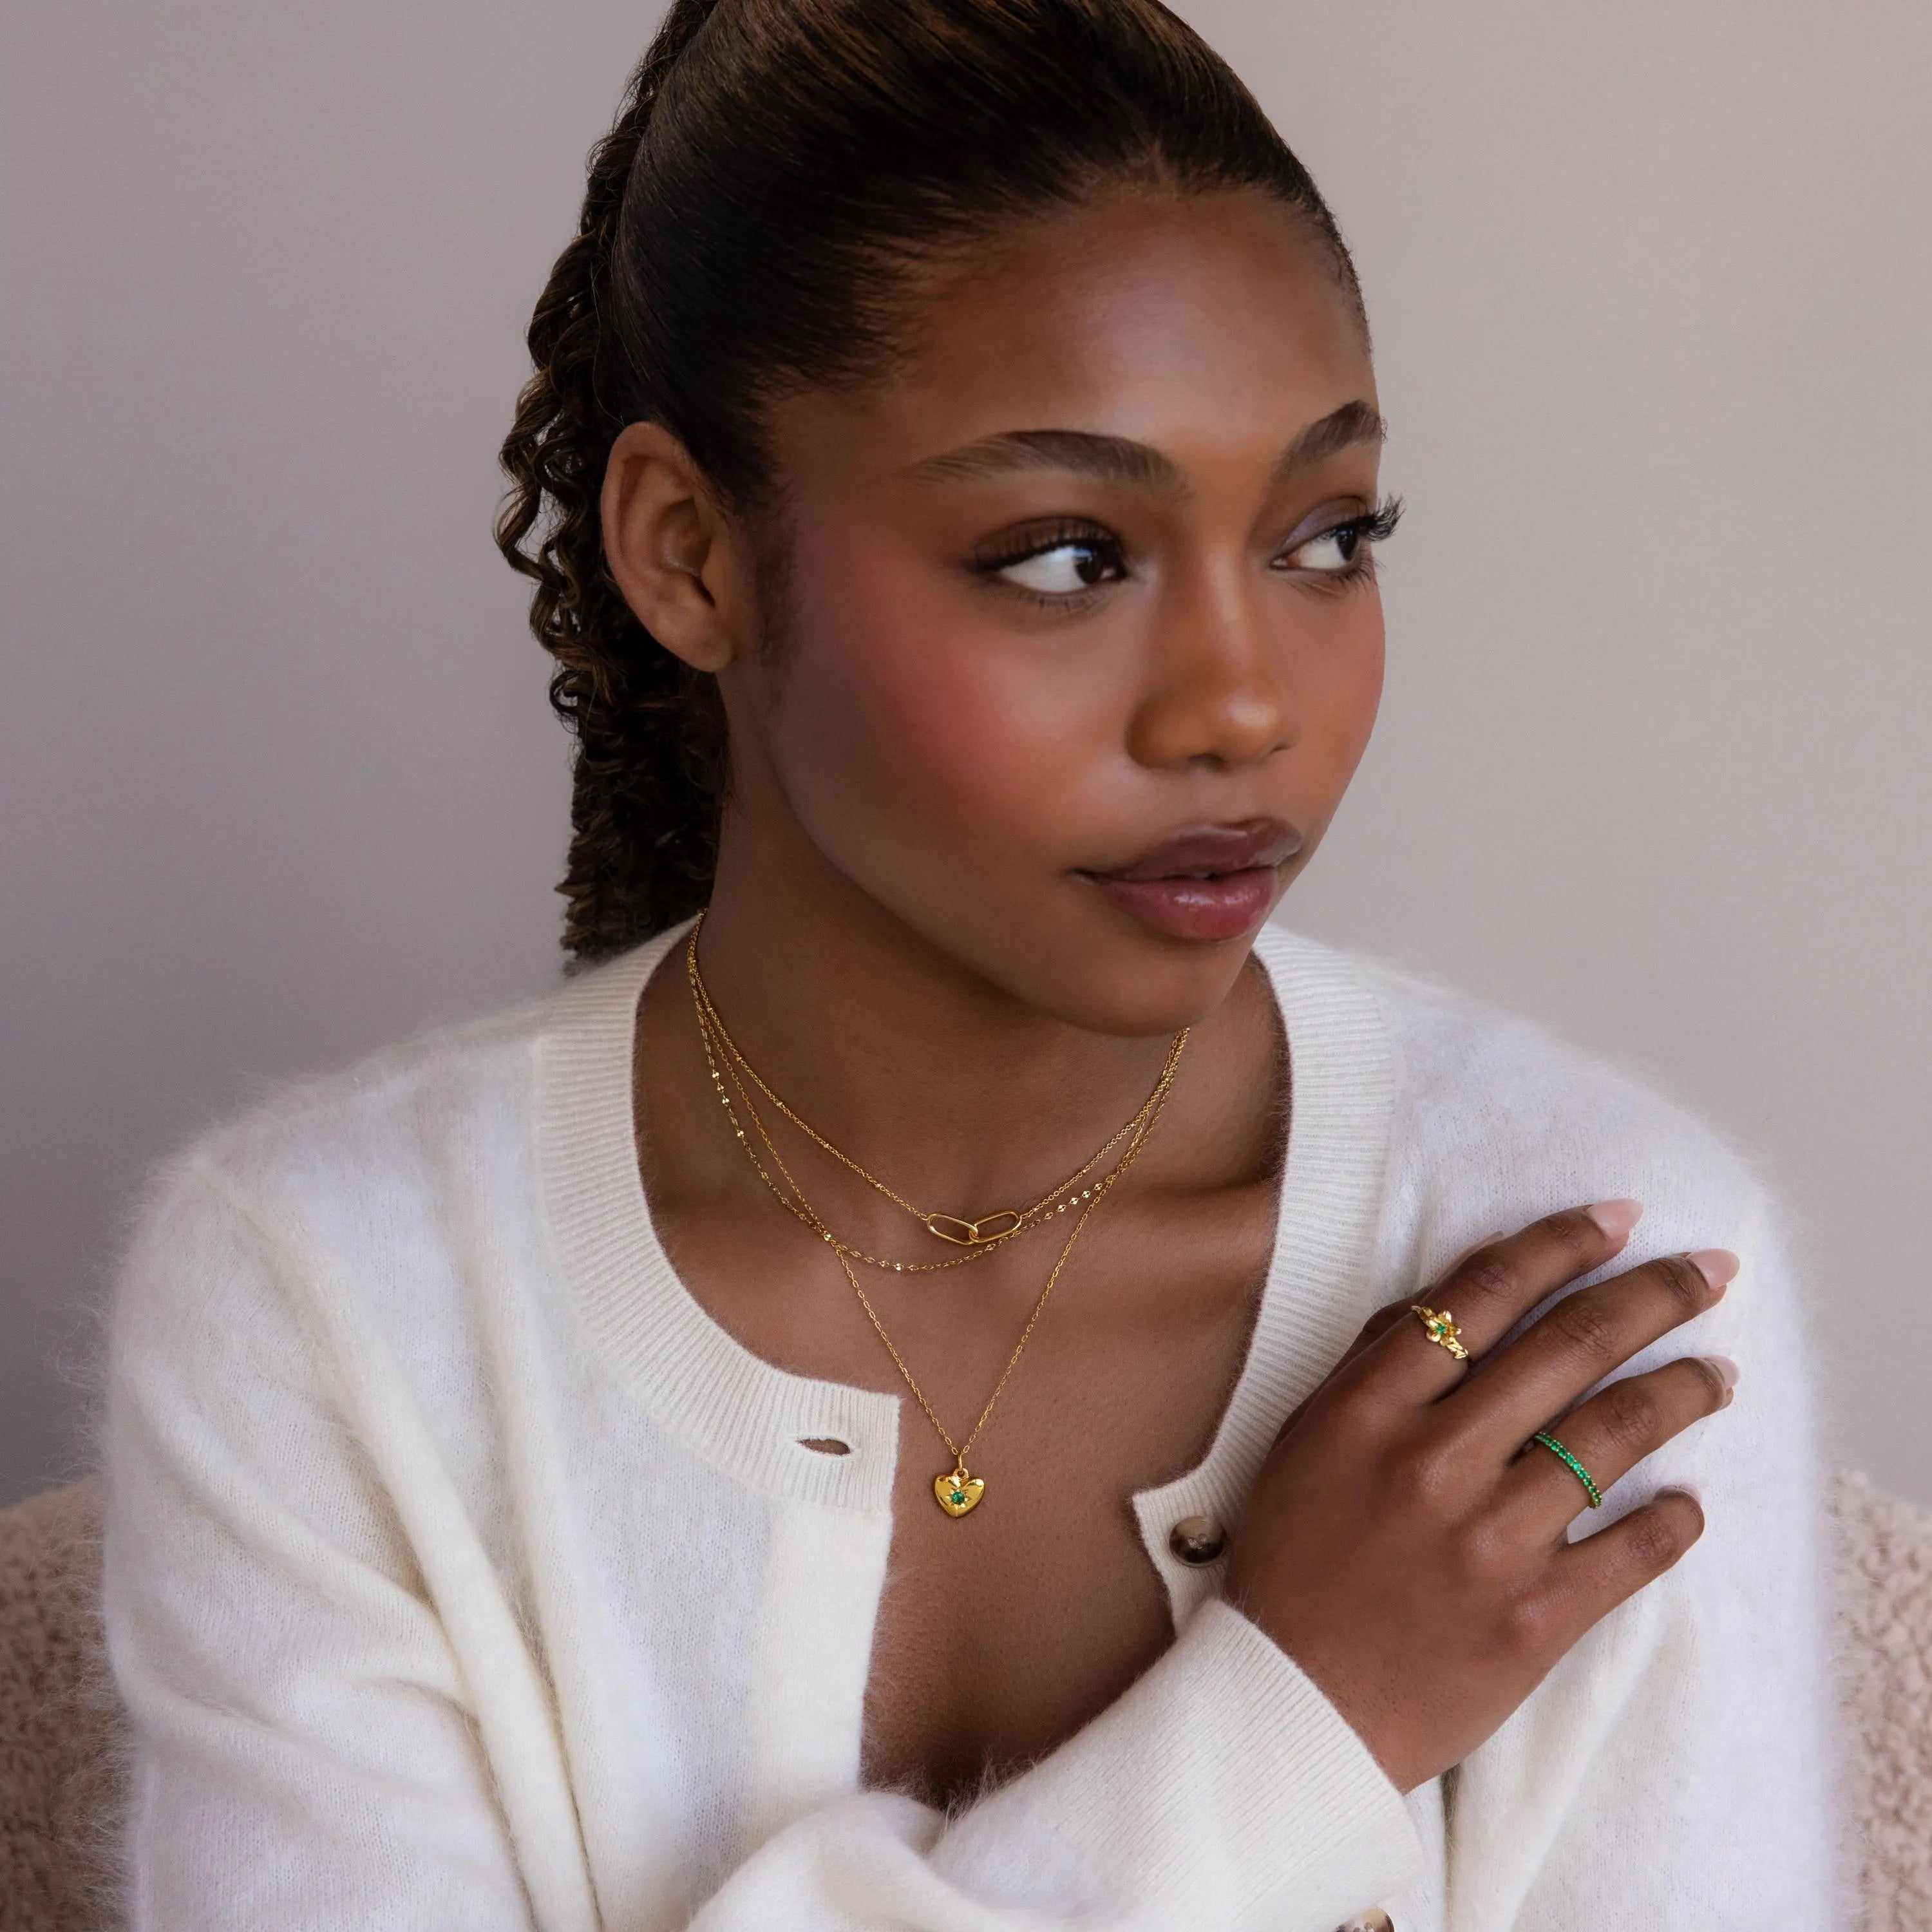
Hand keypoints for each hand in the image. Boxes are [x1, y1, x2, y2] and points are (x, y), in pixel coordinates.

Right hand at [1222, 1202, 1736, 1793]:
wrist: (1292, 1702)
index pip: (1482, 1295)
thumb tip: (1467, 1288)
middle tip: (1711, 1272)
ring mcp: (1488, 1540)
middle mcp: (1433, 1459)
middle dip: (1655, 1294)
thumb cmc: (1297, 1559)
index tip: (1619, 1219)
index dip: (1561, 1244)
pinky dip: (1674, 1519)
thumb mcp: (1311, 1438)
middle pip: (1569, 1346)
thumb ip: (1380, 1361)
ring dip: (1683, 1389)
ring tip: (1720, 1372)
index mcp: (1368, 1407)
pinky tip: (1689, 1500)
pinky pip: (1632, 1550)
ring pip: (1615, 1434)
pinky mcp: (1534, 1619)